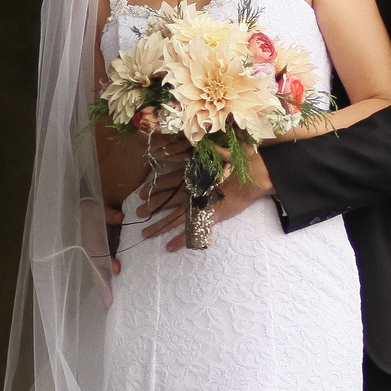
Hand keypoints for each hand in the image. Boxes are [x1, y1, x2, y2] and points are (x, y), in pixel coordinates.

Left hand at [136, 149, 274, 250]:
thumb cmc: (237, 161)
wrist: (253, 174)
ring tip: (145, 233)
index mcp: (190, 175)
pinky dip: (181, 240)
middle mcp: (190, 190)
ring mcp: (199, 205)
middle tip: (137, 214)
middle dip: (151, 207)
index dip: (153, 188)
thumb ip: (204, 152)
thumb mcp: (217, 153)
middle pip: (165, 201)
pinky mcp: (209, 217)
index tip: (142, 194)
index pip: (166, 182)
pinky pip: (192, 230)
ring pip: (173, 218)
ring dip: (159, 226)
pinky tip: (169, 247)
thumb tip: (195, 143)